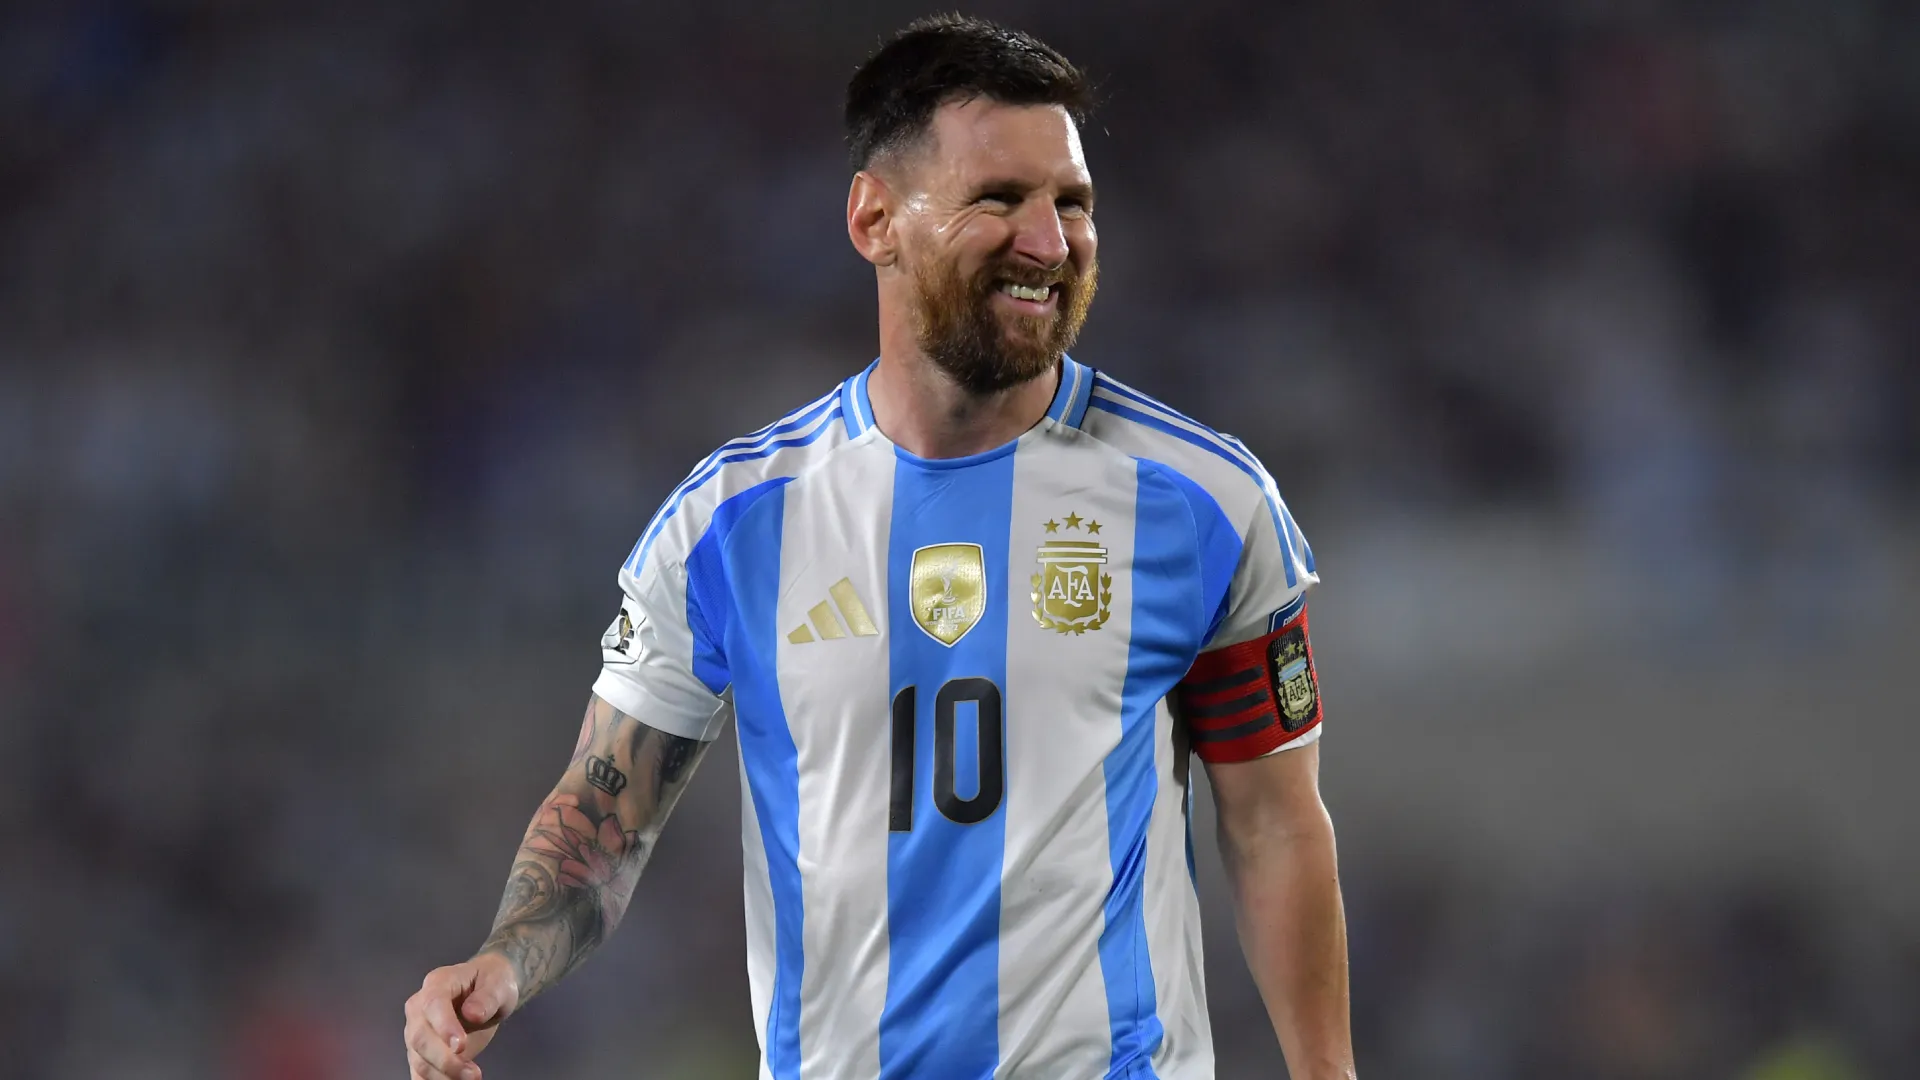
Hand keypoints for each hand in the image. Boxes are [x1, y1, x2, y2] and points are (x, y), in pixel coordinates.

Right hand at [403, 953, 519, 1079]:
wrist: (488, 992)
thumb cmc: (492, 983)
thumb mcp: (498, 984)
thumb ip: (487, 997)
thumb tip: (472, 1014)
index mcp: (438, 983)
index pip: (433, 1004)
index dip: (444, 1026)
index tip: (460, 1046)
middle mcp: (419, 1007)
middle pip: (420, 1037)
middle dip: (444, 1059)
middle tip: (473, 1073)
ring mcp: (416, 1031)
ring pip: (418, 1059)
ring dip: (442, 1075)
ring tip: (472, 1077)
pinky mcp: (420, 1052)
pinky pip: (419, 1071)